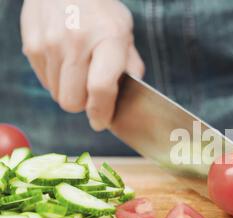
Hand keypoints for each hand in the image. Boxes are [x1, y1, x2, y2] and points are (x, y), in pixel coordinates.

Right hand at [20, 0, 143, 130]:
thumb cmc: (101, 11)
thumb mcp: (125, 33)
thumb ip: (130, 66)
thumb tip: (128, 99)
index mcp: (108, 40)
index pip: (101, 89)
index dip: (102, 112)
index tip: (102, 121)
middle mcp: (76, 42)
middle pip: (73, 101)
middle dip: (84, 104)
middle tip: (92, 93)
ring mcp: (50, 44)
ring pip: (57, 95)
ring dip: (70, 91)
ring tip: (79, 71)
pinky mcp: (32, 45)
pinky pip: (44, 81)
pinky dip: (56, 79)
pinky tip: (65, 61)